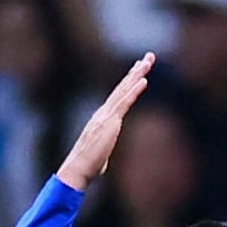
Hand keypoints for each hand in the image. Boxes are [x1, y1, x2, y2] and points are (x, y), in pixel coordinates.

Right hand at [55, 53, 154, 191]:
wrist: (78, 169)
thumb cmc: (87, 166)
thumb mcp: (99, 154)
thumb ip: (103, 151)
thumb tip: (102, 162)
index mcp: (102, 118)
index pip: (118, 95)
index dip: (129, 81)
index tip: (139, 69)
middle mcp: (103, 113)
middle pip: (122, 87)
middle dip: (136, 71)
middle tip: (148, 57)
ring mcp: (106, 116)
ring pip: (124, 90)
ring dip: (137, 75)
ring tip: (147, 62)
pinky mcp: (110, 122)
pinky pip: (124, 103)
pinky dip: (134, 91)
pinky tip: (143, 80)